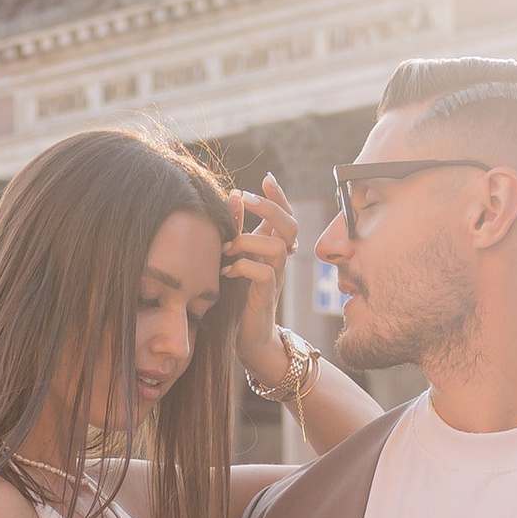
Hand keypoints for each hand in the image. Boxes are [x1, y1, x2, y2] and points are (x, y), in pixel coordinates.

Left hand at [224, 173, 300, 386]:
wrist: (248, 339)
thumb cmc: (239, 299)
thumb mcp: (235, 258)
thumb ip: (235, 229)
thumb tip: (234, 194)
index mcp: (272, 250)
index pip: (285, 217)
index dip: (280, 196)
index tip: (267, 178)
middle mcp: (278, 263)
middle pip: (290, 226)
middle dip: (270, 208)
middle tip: (246, 199)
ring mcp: (275, 280)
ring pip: (278, 248)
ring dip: (248, 241)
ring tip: (226, 249)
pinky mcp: (266, 298)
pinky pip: (263, 274)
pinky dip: (243, 267)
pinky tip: (227, 272)